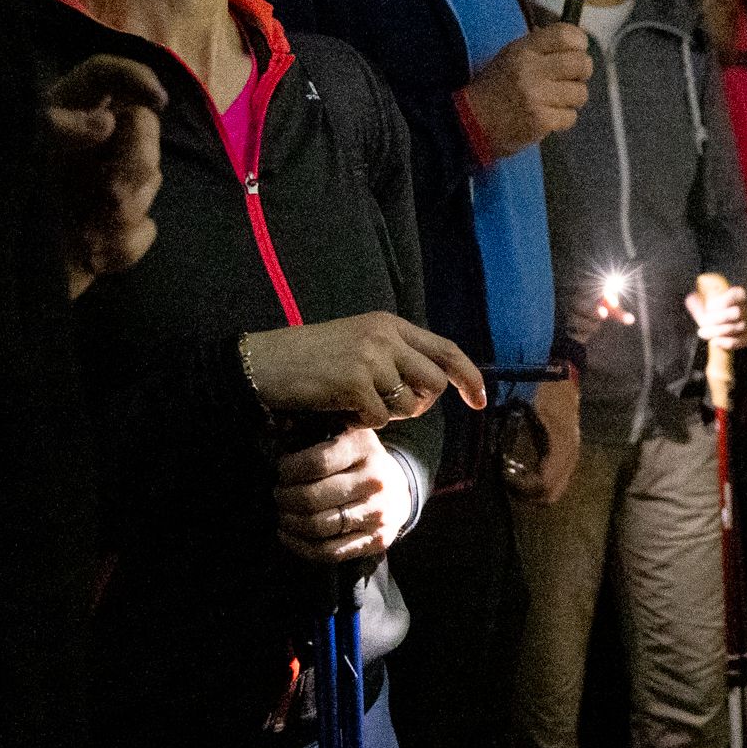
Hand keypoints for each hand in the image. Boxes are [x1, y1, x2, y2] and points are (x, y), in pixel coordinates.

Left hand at [45, 55, 166, 296]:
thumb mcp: (11, 152)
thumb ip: (53, 126)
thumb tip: (104, 123)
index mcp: (60, 115)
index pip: (105, 75)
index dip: (135, 76)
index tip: (158, 100)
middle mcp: (88, 146)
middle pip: (142, 126)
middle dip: (137, 160)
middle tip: (109, 193)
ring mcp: (102, 188)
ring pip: (151, 180)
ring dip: (125, 211)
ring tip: (88, 234)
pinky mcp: (111, 231)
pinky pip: (145, 230)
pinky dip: (123, 247)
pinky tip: (92, 255)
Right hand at [239, 311, 482, 422]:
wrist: (266, 362)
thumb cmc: (311, 360)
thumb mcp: (359, 345)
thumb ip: (396, 357)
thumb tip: (432, 387)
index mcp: (389, 324)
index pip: (445, 349)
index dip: (469, 376)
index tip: (480, 401)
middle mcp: (386, 336)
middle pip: (434, 383)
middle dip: (418, 404)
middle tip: (386, 406)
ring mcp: (371, 358)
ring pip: (409, 405)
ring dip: (387, 415)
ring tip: (355, 402)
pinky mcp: (355, 382)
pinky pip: (380, 420)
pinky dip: (362, 423)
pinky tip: (340, 408)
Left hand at [273, 425, 420, 565]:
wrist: (396, 489)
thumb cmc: (357, 460)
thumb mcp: (343, 435)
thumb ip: (313, 435)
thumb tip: (274, 440)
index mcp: (364, 447)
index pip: (316, 462)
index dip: (289, 470)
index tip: (280, 472)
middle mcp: (375, 480)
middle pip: (312, 498)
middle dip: (284, 498)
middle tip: (278, 495)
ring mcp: (378, 513)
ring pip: (318, 526)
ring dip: (289, 522)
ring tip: (282, 514)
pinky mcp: (376, 540)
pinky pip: (329, 551)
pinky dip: (300, 546)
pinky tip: (289, 535)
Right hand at [464, 22, 592, 156]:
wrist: (470, 123)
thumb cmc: (494, 89)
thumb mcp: (510, 56)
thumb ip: (540, 46)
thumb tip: (576, 40)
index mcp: (523, 50)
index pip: (566, 35)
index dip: (579, 42)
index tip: (578, 50)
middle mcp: (531, 70)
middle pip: (580, 63)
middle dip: (583, 71)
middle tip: (574, 77)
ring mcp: (536, 97)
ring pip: (580, 92)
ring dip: (572, 98)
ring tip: (555, 100)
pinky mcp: (541, 121)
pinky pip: (571, 116)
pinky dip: (563, 118)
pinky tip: (547, 116)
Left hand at [509, 372, 580, 505]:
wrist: (563, 375)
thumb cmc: (543, 388)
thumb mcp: (523, 404)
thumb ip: (508, 426)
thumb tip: (489, 448)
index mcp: (561, 443)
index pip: (544, 482)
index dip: (521, 487)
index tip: (502, 477)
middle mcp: (570, 454)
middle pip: (551, 494)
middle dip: (526, 495)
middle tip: (504, 483)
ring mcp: (572, 455)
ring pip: (554, 490)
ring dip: (532, 491)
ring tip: (510, 479)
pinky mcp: (568, 454)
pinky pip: (556, 480)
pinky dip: (538, 483)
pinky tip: (520, 471)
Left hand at [686, 272, 746, 352]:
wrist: (733, 313)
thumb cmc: (717, 304)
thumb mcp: (710, 296)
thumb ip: (701, 297)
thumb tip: (691, 300)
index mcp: (740, 294)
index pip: (733, 296)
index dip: (720, 303)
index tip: (708, 307)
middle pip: (736, 313)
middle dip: (717, 319)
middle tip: (702, 323)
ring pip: (735, 328)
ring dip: (716, 332)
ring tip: (702, 332)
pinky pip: (740, 341)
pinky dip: (726, 343)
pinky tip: (714, 342)